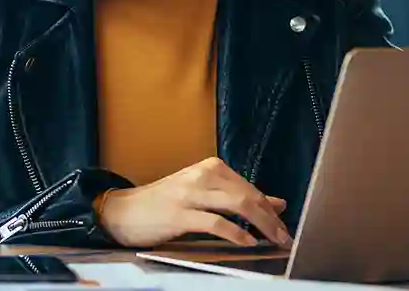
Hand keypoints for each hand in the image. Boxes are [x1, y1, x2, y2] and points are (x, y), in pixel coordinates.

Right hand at [96, 157, 290, 248]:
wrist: (124, 211)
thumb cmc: (165, 204)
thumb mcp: (204, 195)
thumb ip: (237, 197)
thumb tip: (276, 203)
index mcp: (211, 168)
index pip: (250, 188)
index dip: (270, 208)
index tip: (284, 225)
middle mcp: (203, 175)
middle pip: (248, 195)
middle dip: (271, 218)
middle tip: (284, 237)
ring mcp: (190, 193)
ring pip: (237, 205)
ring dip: (261, 225)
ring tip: (273, 240)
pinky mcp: (179, 214)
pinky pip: (215, 222)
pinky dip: (235, 233)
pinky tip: (247, 242)